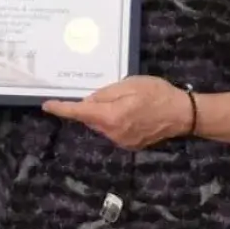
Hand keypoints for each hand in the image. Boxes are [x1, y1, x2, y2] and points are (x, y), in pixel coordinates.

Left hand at [42, 76, 192, 150]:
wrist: (182, 114)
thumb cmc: (157, 94)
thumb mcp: (130, 84)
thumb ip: (106, 94)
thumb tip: (88, 100)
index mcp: (111, 116)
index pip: (80, 112)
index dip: (62, 109)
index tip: (47, 106)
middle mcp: (113, 133)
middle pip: (90, 119)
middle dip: (91, 107)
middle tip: (111, 93)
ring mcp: (121, 141)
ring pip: (101, 125)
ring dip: (104, 114)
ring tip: (127, 101)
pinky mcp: (129, 144)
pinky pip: (113, 130)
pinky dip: (114, 121)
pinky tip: (131, 112)